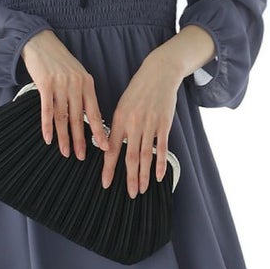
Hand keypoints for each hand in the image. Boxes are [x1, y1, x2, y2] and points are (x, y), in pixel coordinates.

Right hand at [20, 29, 108, 160]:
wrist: (41, 43)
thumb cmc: (59, 62)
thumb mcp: (77, 75)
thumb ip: (83, 94)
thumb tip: (88, 118)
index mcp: (87, 84)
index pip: (96, 112)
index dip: (100, 131)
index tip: (104, 147)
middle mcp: (76, 85)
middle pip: (79, 118)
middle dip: (81, 140)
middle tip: (81, 156)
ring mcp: (61, 84)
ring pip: (63, 116)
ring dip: (64, 137)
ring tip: (66, 152)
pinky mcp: (45, 84)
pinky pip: (47, 110)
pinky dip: (47, 126)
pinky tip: (48, 138)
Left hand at [98, 50, 179, 198]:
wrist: (158, 74)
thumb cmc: (137, 91)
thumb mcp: (121, 106)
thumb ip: (116, 127)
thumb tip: (108, 147)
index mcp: (119, 120)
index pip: (111, 150)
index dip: (108, 169)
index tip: (106, 184)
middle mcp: (133, 124)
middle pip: (130, 157)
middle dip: (129, 178)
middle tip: (130, 195)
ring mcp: (149, 125)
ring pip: (145, 155)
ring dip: (143, 175)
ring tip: (142, 190)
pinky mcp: (164, 124)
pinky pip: (161, 148)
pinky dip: (160, 164)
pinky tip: (159, 177)